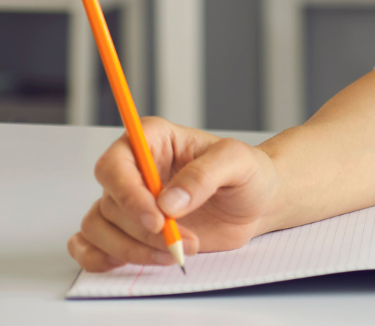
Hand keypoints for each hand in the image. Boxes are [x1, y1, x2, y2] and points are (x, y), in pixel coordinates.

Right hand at [68, 117, 280, 271]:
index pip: (115, 164)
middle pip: (109, 203)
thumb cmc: (248, 173)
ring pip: (98, 228)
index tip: (157, 219)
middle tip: (178, 240)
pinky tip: (131, 261)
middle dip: (141, 230)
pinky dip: (102, 259)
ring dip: (131, 249)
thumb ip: (204, 175)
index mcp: (152, 140)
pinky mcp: (128, 230)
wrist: (257, 202)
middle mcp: (133, 170)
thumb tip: (168, 202)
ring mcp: (127, 202)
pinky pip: (91, 246)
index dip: (128, 194)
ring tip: (176, 252)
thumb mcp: (238, 162)